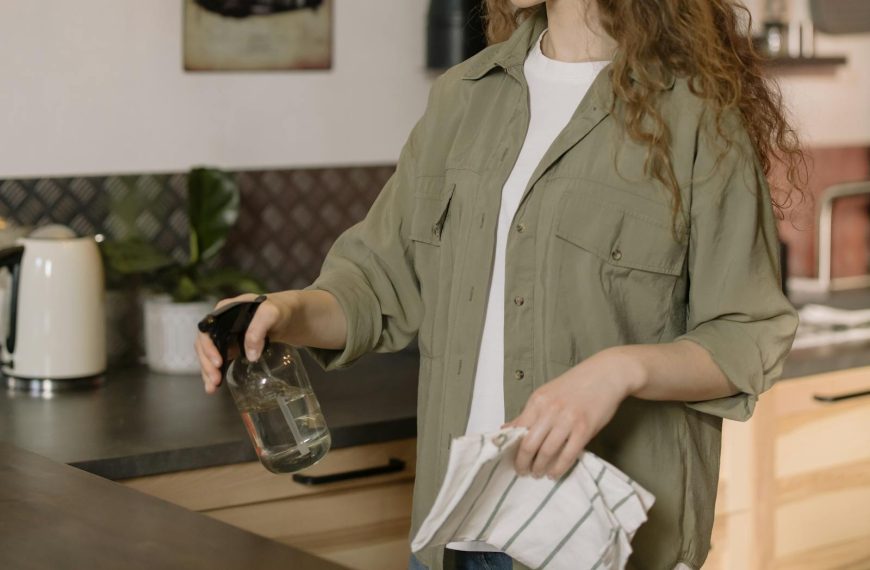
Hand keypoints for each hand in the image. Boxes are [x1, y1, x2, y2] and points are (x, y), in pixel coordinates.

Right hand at [195, 293, 289, 393]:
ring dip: (208, 371)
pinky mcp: (233, 347)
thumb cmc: (279, 310)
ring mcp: (226, 336)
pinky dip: (216, 373)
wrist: (290, 317)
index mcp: (224, 311)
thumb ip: (258, 330)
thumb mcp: (270, 314)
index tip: (217, 362)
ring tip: (212, 388)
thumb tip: (250, 356)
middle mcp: (221, 323)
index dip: (208, 347)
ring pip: (209, 355)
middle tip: (215, 379)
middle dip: (207, 363)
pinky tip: (215, 386)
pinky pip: (220, 360)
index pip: (207, 330)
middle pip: (205, 344)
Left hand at [502, 348, 644, 479]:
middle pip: (529, 445)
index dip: (513, 450)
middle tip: (523, 472)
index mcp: (538, 400)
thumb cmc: (575, 385)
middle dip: (523, 463)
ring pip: (547, 452)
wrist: (606, 374)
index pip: (518, 430)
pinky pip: (568, 455)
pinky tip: (554, 473)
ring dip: (540, 467)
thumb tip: (507, 428)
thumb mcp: (546, 393)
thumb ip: (528, 413)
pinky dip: (559, 468)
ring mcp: (568, 420)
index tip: (512, 460)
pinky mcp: (584, 429)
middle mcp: (550, 410)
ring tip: (538, 473)